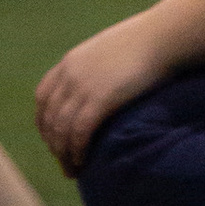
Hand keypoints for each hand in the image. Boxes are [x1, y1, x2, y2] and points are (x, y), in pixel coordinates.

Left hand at [36, 15, 168, 176]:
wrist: (162, 36)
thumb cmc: (145, 40)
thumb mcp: (109, 49)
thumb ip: (96, 67)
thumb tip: (100, 84)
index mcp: (70, 62)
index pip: (42, 97)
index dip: (44, 122)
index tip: (53, 139)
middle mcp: (70, 74)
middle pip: (49, 117)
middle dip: (53, 144)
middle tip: (64, 162)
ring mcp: (83, 87)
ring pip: (61, 129)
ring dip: (63, 154)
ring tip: (72, 169)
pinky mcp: (101, 99)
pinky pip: (79, 132)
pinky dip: (77, 150)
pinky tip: (83, 160)